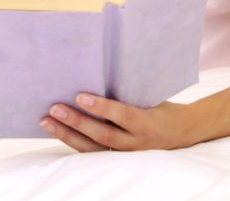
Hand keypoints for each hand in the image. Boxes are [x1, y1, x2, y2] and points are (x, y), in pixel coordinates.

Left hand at [39, 93, 190, 151]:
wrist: (182, 131)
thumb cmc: (161, 106)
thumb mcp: (150, 97)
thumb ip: (128, 92)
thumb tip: (96, 72)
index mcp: (148, 124)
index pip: (123, 116)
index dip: (102, 107)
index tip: (80, 96)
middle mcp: (137, 143)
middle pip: (103, 135)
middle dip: (77, 122)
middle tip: (54, 108)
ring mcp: (126, 154)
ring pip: (93, 148)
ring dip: (67, 134)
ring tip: (46, 121)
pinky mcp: (117, 158)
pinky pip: (92, 152)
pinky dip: (72, 141)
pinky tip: (55, 130)